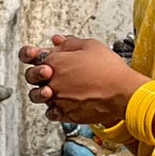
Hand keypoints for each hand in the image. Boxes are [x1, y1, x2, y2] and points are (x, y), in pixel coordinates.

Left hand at [20, 35, 140, 126]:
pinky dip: (53, 109)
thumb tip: (56, 41)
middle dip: (37, 73)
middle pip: (31, 77)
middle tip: (48, 72)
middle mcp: (53, 81)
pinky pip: (52, 114)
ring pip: (38, 97)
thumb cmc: (109, 68)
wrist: (123, 92)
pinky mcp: (67, 114)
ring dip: (42, 92)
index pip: (32, 56)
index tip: (38, 56)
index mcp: (55, 61)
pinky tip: (61, 104)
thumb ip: (69, 43)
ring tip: (53, 89)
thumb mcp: (90, 46)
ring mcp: (59, 100)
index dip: (33, 55)